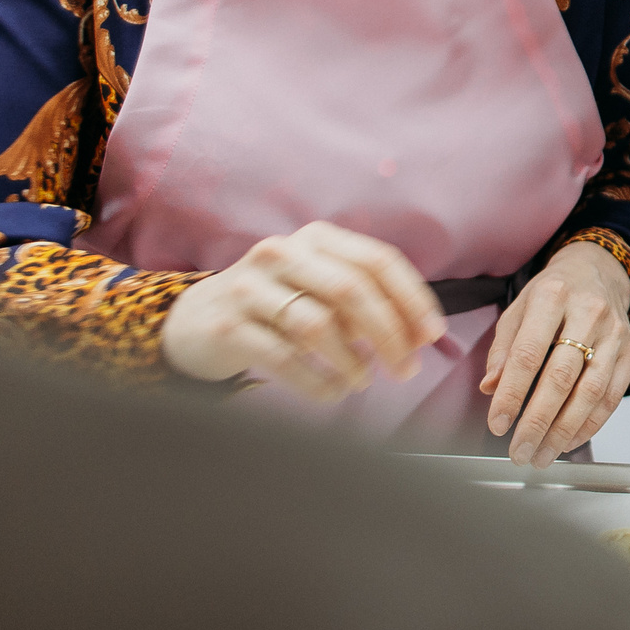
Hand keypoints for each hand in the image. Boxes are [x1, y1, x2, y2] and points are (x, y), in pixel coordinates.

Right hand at [162, 221, 443, 398]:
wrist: (196, 320)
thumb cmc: (279, 304)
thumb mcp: (322, 289)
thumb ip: (369, 303)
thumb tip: (421, 335)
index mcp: (317, 237)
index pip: (378, 261)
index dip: (412, 299)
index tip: (432, 335)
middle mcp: (282, 253)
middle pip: (352, 291)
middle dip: (389, 334)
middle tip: (406, 370)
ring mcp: (250, 287)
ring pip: (319, 326)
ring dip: (352, 362)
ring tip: (362, 381)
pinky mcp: (228, 326)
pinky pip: (285, 359)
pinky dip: (317, 382)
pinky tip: (331, 392)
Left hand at [480, 240, 629, 467]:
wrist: (598, 270)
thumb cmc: (553, 293)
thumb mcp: (519, 308)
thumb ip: (503, 348)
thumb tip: (491, 388)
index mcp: (552, 297)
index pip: (529, 353)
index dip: (512, 393)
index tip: (497, 424)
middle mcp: (588, 312)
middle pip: (562, 376)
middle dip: (538, 421)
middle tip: (519, 451)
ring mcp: (614, 333)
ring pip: (591, 391)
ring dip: (565, 430)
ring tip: (542, 454)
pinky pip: (612, 395)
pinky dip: (590, 424)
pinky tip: (569, 440)